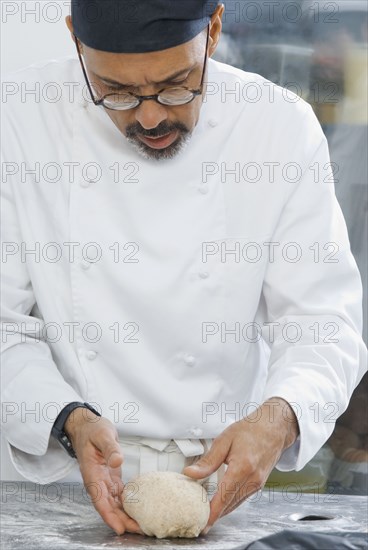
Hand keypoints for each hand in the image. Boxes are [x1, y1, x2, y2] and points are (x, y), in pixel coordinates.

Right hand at [65, 408, 142, 534]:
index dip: (109, 515)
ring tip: (140, 525)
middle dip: (121, 520)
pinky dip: (126, 504)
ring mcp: (103, 480)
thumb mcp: (103, 434)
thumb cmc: (93, 429)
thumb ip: (110, 448)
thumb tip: (117, 461)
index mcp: (92, 473)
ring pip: (114, 503)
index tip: (119, 528)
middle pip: (108, 506)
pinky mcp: (110, 478)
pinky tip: (136, 510)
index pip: (99, 499)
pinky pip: (118, 495)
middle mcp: (97, 481)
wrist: (86, 426)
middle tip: (138, 530)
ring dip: (125, 515)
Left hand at [183, 397, 298, 532]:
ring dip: (221, 511)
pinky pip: (242, 499)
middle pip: (230, 504)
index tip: (202, 523)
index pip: (224, 496)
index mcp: (243, 467)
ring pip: (236, 504)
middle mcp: (252, 479)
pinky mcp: (259, 485)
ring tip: (205, 515)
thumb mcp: (224, 440)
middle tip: (197, 521)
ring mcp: (258, 484)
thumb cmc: (250, 430)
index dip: (212, 512)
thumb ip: (208, 460)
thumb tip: (191, 473)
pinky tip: (220, 503)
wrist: (273, 428)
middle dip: (214, 515)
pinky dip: (230, 503)